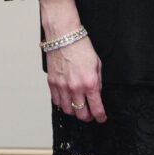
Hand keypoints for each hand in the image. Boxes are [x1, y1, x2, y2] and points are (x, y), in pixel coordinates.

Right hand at [38, 0, 106, 123]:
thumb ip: (97, 81)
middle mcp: (75, 88)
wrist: (64, 36)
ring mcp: (62, 87)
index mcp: (89, 82)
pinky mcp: (52, 83)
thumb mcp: (97, 63)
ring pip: (68, 110)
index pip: (96, 108)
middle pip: (81, 114)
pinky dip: (62, 104)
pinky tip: (67, 100)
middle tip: (90, 114)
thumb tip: (96, 93)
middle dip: (88, 117)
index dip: (100, 116)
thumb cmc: (81, 46)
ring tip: (78, 107)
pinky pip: (56, 101)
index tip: (101, 118)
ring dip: (74, 111)